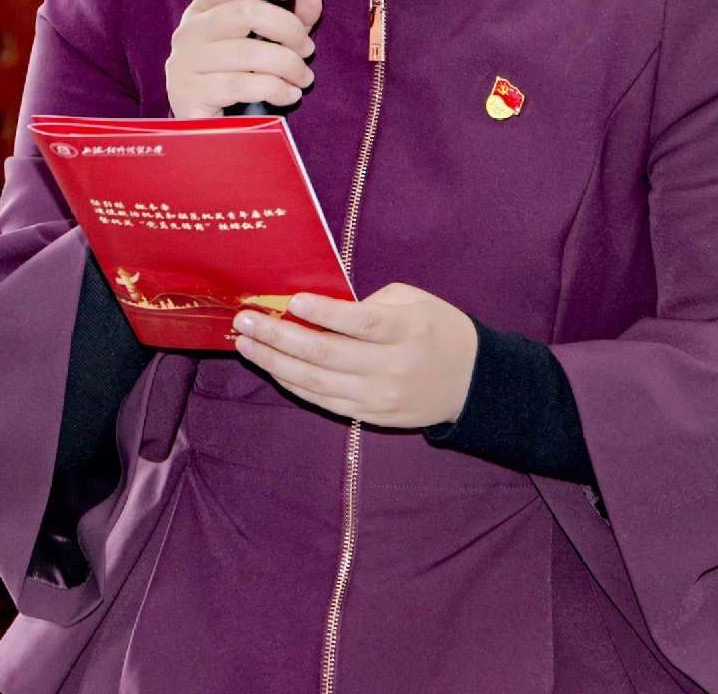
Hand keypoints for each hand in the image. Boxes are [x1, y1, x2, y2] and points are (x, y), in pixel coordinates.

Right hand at [164, 0, 324, 118]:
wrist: (209, 132)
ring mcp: (185, 62)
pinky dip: (275, 88)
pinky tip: (288, 95)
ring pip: (248, 51)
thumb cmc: (239, 80)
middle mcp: (189, 31)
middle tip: (307, 49)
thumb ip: (293, 16)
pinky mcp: (188, 93)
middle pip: (245, 12)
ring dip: (288, 64)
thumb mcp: (270, 43)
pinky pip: (241, 84)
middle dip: (289, 29)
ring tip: (302, 78)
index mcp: (204, 10)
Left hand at [229, 283, 478, 428]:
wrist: (472, 383)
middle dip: (278, 337)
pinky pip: (323, 401)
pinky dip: (293, 383)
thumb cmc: (438, 329)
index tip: (292, 300)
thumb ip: (370, 303)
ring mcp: (379, 396)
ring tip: (245, 344)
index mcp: (407, 330)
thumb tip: (319, 307)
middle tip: (246, 320)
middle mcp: (391, 367)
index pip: (360, 323)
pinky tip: (271, 366)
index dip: (325, 312)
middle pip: (326, 354)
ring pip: (316, 382)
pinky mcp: (371, 415)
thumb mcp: (414, 301)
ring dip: (274, 362)